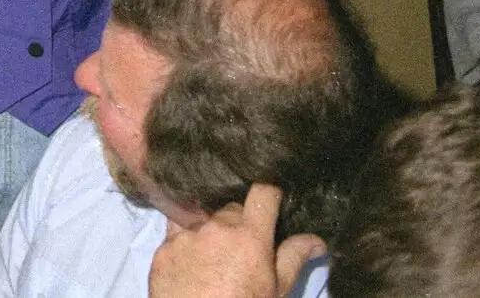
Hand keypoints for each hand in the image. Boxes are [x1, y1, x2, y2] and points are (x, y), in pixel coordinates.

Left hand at [149, 184, 325, 297]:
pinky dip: (186, 243)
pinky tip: (192, 263)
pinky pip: (176, 233)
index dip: (268, 194)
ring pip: (202, 217)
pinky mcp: (162, 248)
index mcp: (249, 236)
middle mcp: (215, 228)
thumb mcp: (276, 290)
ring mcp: (185, 236)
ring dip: (210, 229)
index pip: (262, 192)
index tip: (270, 202)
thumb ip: (293, 258)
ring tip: (215, 256)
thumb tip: (317, 240)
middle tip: (242, 248)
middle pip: (231, 208)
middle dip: (239, 222)